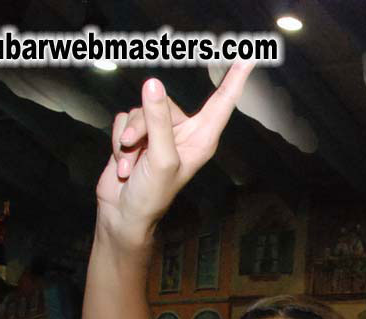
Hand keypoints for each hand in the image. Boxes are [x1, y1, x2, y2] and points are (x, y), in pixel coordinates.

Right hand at [96, 63, 253, 242]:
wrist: (124, 214)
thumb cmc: (152, 194)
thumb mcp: (159, 158)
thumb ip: (157, 120)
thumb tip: (154, 85)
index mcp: (202, 138)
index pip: (222, 102)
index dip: (234, 79)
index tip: (248, 57)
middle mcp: (184, 132)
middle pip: (162, 102)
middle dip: (142, 125)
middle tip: (136, 150)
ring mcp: (160, 133)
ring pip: (139, 110)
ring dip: (128, 137)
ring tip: (130, 163)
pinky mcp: (137, 135)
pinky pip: (122, 119)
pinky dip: (117, 141)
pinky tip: (123, 162)